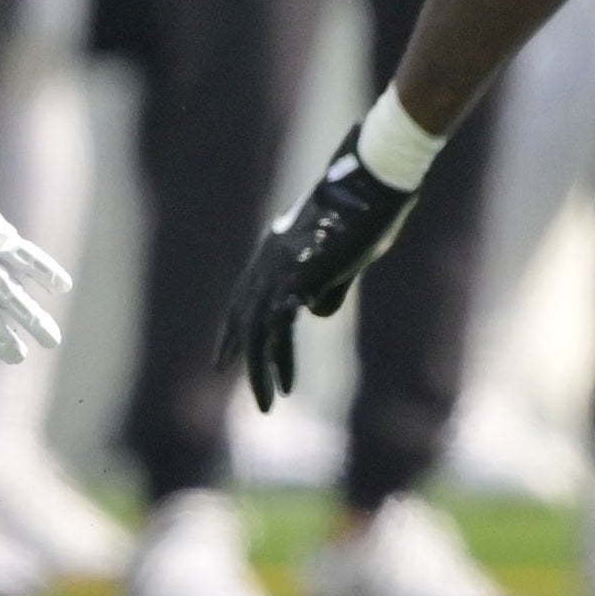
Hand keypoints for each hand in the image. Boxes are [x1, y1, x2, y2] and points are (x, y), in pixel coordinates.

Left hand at [217, 122, 418, 409]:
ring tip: (266, 405)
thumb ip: (327, 285)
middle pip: (242, 316)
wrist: (371, 190)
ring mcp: (280, 271)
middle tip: (223, 374)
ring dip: (261, 371)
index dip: (234, 327)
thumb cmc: (366, 217)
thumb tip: (314, 315)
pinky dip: (280, 360)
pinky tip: (284, 386)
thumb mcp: (343, 259)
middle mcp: (269, 262)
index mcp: (276, 252)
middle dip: (236, 350)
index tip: (224, 355)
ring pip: (258, 332)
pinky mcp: (296, 282)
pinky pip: (279, 331)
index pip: (244, 297)